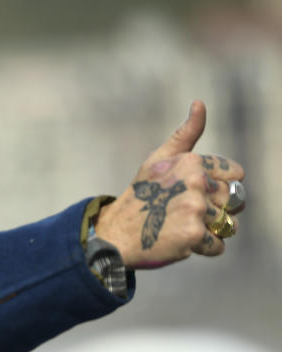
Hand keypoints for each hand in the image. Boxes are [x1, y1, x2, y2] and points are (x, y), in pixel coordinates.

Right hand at [93, 100, 244, 268]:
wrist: (114, 234)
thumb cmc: (139, 196)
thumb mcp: (158, 160)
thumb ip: (185, 134)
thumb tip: (199, 103)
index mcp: (191, 161)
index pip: (236, 175)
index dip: (220, 187)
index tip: (196, 193)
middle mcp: (194, 182)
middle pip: (234, 201)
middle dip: (215, 210)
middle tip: (185, 213)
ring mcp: (194, 209)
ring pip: (228, 224)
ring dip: (210, 231)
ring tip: (181, 227)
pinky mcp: (193, 234)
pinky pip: (218, 246)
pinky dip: (202, 249)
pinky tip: (179, 241)